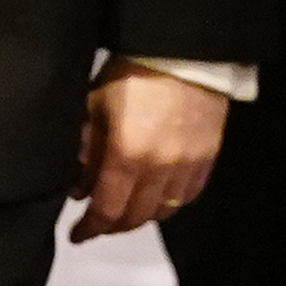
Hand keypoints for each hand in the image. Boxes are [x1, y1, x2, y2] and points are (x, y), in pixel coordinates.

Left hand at [75, 69, 229, 240]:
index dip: (90, 228)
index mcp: (126, 157)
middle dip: (112, 226)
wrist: (183, 51)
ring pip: (163, 211)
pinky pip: (187, 196)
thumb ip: (86, 148)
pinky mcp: (208, 158)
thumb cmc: (131, 73)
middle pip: (135, 217)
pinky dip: (169, 203)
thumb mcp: (96, 105)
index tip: (77, 235)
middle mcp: (159, 170)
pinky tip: (157, 197)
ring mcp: (187, 166)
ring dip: (140, 216)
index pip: (106, 210)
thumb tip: (78, 185)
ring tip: (126, 210)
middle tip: (98, 224)